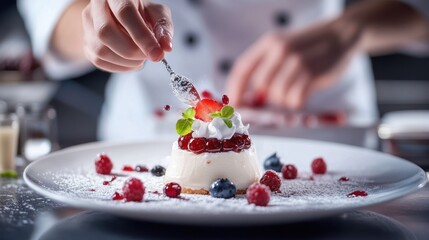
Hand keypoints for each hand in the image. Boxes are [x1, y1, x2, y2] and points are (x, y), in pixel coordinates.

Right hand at [82, 0, 172, 71]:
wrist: (122, 16)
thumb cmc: (142, 13)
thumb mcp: (157, 14)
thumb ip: (163, 28)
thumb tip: (166, 47)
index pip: (124, 13)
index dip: (142, 37)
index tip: (157, 54)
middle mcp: (96, 7)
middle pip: (106, 32)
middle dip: (132, 51)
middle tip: (149, 56)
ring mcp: (87, 26)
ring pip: (101, 50)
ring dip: (127, 62)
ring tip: (141, 58)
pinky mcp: (86, 43)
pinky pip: (99, 61)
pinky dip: (120, 67)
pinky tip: (131, 62)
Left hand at [226, 19, 361, 109]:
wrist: (341, 35)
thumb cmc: (308, 47)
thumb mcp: (283, 47)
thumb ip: (265, 66)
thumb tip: (249, 97)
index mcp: (269, 43)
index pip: (242, 69)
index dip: (235, 90)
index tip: (234, 105)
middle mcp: (280, 50)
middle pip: (260, 85)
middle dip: (266, 96)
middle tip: (279, 95)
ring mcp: (297, 61)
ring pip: (277, 95)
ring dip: (285, 99)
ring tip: (295, 89)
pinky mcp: (312, 73)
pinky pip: (295, 99)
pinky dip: (297, 102)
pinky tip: (304, 93)